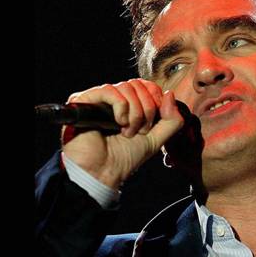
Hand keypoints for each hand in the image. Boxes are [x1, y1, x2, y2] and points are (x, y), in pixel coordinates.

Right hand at [62, 79, 184, 188]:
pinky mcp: (84, 100)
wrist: (104, 172)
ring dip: (134, 112)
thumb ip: (171, 120)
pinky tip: (118, 123)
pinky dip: (121, 107)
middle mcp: (112, 99)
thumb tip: (170, 94)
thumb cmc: (124, 158)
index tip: (152, 122)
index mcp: (127, 105)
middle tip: (139, 130)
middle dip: (146, 109)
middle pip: (138, 84)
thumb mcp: (156, 139)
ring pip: (126, 87)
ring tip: (127, 131)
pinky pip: (109, 90)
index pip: (146, 85)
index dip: (155, 99)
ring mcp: (97, 99)